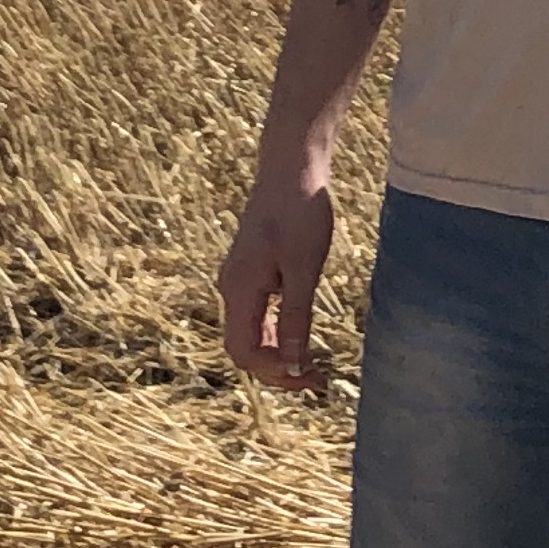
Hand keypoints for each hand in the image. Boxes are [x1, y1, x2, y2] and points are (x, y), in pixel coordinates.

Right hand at [214, 175, 336, 391]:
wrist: (290, 168)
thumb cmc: (299, 213)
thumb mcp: (304, 269)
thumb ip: (295, 319)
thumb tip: (292, 365)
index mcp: (239, 289)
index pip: (244, 352)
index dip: (275, 373)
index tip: (312, 377)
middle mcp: (231, 287)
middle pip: (243, 348)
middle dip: (277, 369)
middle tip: (317, 379)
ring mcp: (238, 279)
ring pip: (249, 333)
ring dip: (276, 354)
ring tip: (313, 364)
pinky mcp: (249, 271)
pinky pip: (255, 315)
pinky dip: (275, 333)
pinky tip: (299, 336)